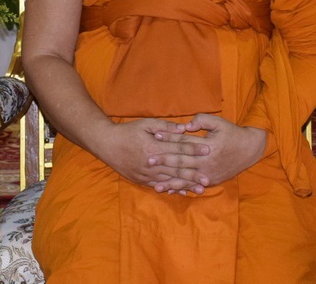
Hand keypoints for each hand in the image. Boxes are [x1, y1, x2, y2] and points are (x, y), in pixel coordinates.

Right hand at [93, 119, 209, 193]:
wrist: (107, 144)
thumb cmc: (127, 131)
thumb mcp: (146, 124)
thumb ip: (165, 127)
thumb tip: (184, 128)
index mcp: (153, 147)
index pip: (178, 148)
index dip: (194, 149)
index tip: (208, 150)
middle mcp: (151, 163)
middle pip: (176, 168)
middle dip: (194, 173)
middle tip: (208, 178)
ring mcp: (146, 173)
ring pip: (170, 180)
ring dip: (186, 185)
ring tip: (200, 189)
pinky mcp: (141, 180)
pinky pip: (159, 186)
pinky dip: (172, 189)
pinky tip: (182, 192)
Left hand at [146, 114, 267, 188]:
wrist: (249, 150)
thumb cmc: (232, 133)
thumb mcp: (219, 122)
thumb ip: (202, 120)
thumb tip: (187, 125)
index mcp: (208, 147)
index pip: (184, 143)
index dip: (169, 139)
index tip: (155, 136)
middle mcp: (207, 163)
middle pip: (182, 162)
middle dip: (164, 161)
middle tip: (148, 160)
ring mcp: (208, 175)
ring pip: (186, 178)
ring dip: (170, 181)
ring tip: (155, 185)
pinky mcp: (210, 181)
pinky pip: (193, 186)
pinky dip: (181, 188)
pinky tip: (170, 191)